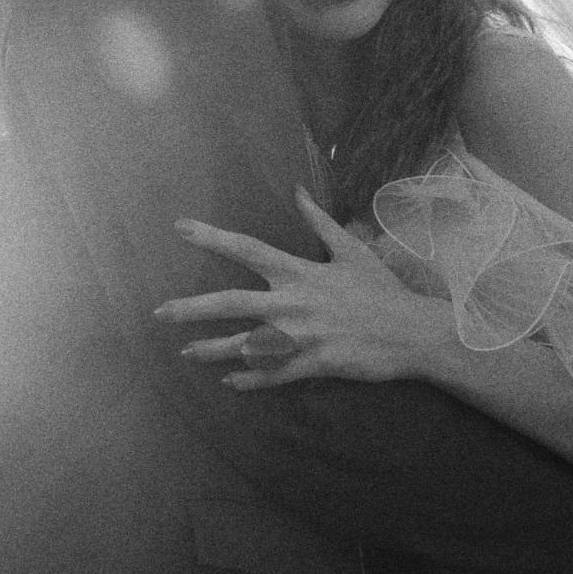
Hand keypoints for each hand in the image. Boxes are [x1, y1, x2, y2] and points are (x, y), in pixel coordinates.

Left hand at [153, 188, 450, 389]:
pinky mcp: (314, 363)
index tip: (180, 228)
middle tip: (159, 313)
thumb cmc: (381, 289)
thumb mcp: (351, 250)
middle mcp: (294, 303)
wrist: (413, 332)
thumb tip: (298, 190)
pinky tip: (229, 383)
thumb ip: (319, 221)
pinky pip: (274, 374)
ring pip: (246, 345)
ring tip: (187, 353)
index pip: (247, 249)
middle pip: (231, 304)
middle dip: (192, 308)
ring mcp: (302, 336)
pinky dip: (251, 380)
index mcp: (300, 272)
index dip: (212, 238)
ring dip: (213, 350)